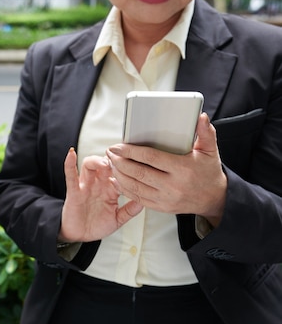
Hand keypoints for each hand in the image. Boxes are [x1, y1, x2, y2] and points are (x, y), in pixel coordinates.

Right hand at [59, 147, 142, 242]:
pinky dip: (70, 164)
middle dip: (113, 160)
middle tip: (121, 161)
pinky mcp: (74, 192)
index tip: (134, 167)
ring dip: (97, 161)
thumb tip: (144, 203)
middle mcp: (98, 185)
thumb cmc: (96, 226)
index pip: (120, 174)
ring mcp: (85, 186)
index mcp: (110, 190)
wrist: (80, 236)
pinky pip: (71, 176)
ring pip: (89, 165)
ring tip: (104, 163)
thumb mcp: (117, 219)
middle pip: (105, 164)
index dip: (127, 169)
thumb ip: (129, 211)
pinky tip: (71, 154)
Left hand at [106, 113, 226, 225]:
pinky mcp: (161, 207)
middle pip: (139, 173)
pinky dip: (124, 189)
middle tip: (110, 152)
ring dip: (119, 175)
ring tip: (111, 163)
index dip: (132, 152)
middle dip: (120, 162)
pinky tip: (116, 179)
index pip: (151, 158)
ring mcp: (165, 198)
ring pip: (135, 187)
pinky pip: (138, 198)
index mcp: (182, 169)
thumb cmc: (208, 171)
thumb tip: (201, 116)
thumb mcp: (210, 150)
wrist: (213, 198)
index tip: (118, 146)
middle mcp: (173, 186)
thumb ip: (205, 132)